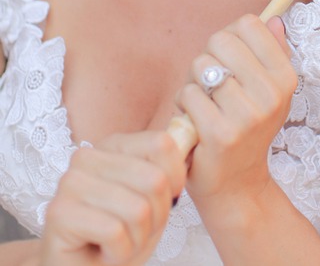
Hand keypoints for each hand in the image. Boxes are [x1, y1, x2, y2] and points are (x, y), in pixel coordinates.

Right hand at [40, 131, 185, 265]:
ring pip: (138, 209)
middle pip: (154, 180)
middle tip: (136, 231)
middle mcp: (87, 156)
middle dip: (156, 218)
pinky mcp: (59, 213)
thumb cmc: (122, 236)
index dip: (175, 179)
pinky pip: (115, 232)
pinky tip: (105, 254)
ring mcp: (69, 182)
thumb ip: (166, 168)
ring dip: (137, 239)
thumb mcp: (153, 199)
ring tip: (119, 243)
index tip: (163, 203)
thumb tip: (188, 137)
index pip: (162, 144)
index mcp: (112, 145)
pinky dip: (119, 253)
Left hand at [176, 14, 296, 209]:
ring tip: (205, 104)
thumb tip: (272, 19)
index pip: (249, 24)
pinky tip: (195, 120)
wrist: (237, 185)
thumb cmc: (248, 130)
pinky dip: (184, 104)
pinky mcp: (219, 133)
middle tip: (213, 84)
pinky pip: (188, 93)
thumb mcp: (270, 92)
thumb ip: (272, 52)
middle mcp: (271, 94)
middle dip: (209, 57)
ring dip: (194, 83)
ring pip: (201, 66)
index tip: (230, 60)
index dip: (231, 37)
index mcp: (285, 77)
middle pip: (221, 39)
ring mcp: (246, 115)